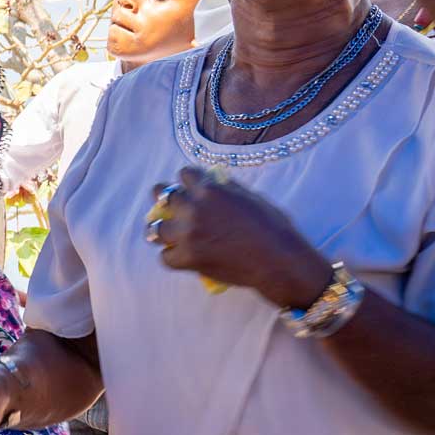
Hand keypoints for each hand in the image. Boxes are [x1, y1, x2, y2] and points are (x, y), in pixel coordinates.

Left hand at [143, 166, 328, 308]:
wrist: (279, 260)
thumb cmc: (273, 228)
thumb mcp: (250, 196)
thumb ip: (227, 188)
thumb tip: (214, 182)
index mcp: (210, 189)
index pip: (184, 174)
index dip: (188, 181)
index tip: (190, 188)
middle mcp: (194, 207)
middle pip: (162, 195)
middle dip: (165, 199)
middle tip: (169, 207)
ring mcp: (188, 233)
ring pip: (156, 227)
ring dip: (163, 230)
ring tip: (169, 234)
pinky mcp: (188, 258)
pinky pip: (165, 257)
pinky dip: (173, 258)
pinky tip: (182, 257)